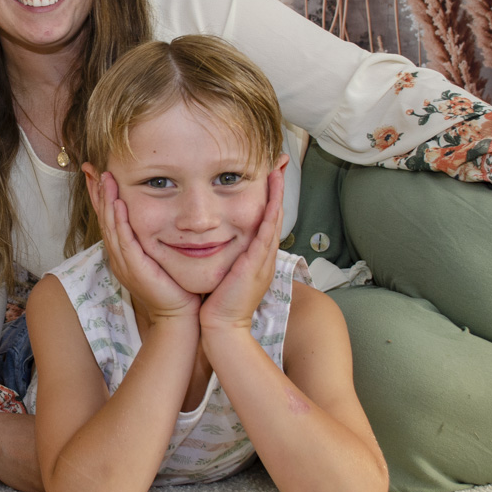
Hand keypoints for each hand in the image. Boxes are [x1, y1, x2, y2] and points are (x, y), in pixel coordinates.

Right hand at [89, 170, 197, 324]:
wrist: (178, 315)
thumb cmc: (174, 286)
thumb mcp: (159, 257)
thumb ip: (155, 238)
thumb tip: (163, 216)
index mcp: (122, 253)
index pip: (107, 219)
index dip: (100, 196)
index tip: (96, 173)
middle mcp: (118, 256)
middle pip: (103, 219)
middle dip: (97, 192)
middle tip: (90, 168)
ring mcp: (123, 263)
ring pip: (110, 226)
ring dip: (106, 201)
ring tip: (104, 178)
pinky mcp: (134, 268)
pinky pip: (123, 240)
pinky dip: (119, 220)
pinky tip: (117, 204)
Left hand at [199, 165, 284, 337]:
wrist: (222, 327)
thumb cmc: (219, 303)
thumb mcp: (224, 273)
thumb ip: (223, 256)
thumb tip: (211, 241)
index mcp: (256, 256)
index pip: (264, 220)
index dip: (268, 197)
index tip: (267, 176)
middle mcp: (263, 255)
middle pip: (274, 215)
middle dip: (277, 189)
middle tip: (280, 164)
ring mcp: (263, 260)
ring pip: (274, 220)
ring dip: (277, 195)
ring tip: (278, 171)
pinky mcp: (256, 264)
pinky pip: (267, 235)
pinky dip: (271, 215)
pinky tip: (273, 198)